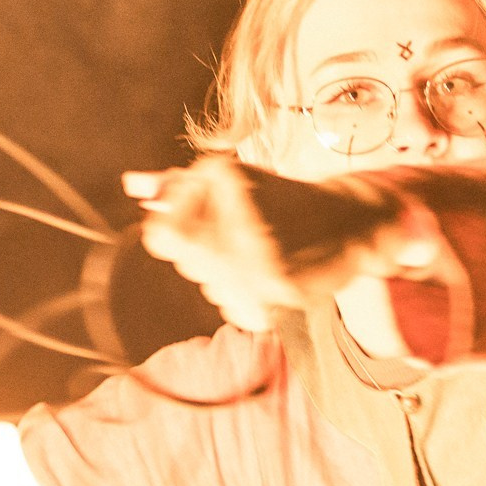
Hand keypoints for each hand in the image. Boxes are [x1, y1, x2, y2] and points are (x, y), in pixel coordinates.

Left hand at [123, 156, 445, 328]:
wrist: (353, 220)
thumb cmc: (282, 198)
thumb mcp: (230, 180)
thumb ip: (177, 184)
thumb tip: (132, 185)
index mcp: (224, 176)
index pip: (161, 235)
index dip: (179, 230)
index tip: (212, 214)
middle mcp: (239, 213)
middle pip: (184, 261)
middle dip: (204, 252)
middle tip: (240, 234)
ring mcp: (260, 255)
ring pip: (210, 286)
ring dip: (226, 275)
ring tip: (262, 251)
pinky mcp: (281, 287)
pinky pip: (237, 308)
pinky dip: (248, 298)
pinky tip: (272, 274)